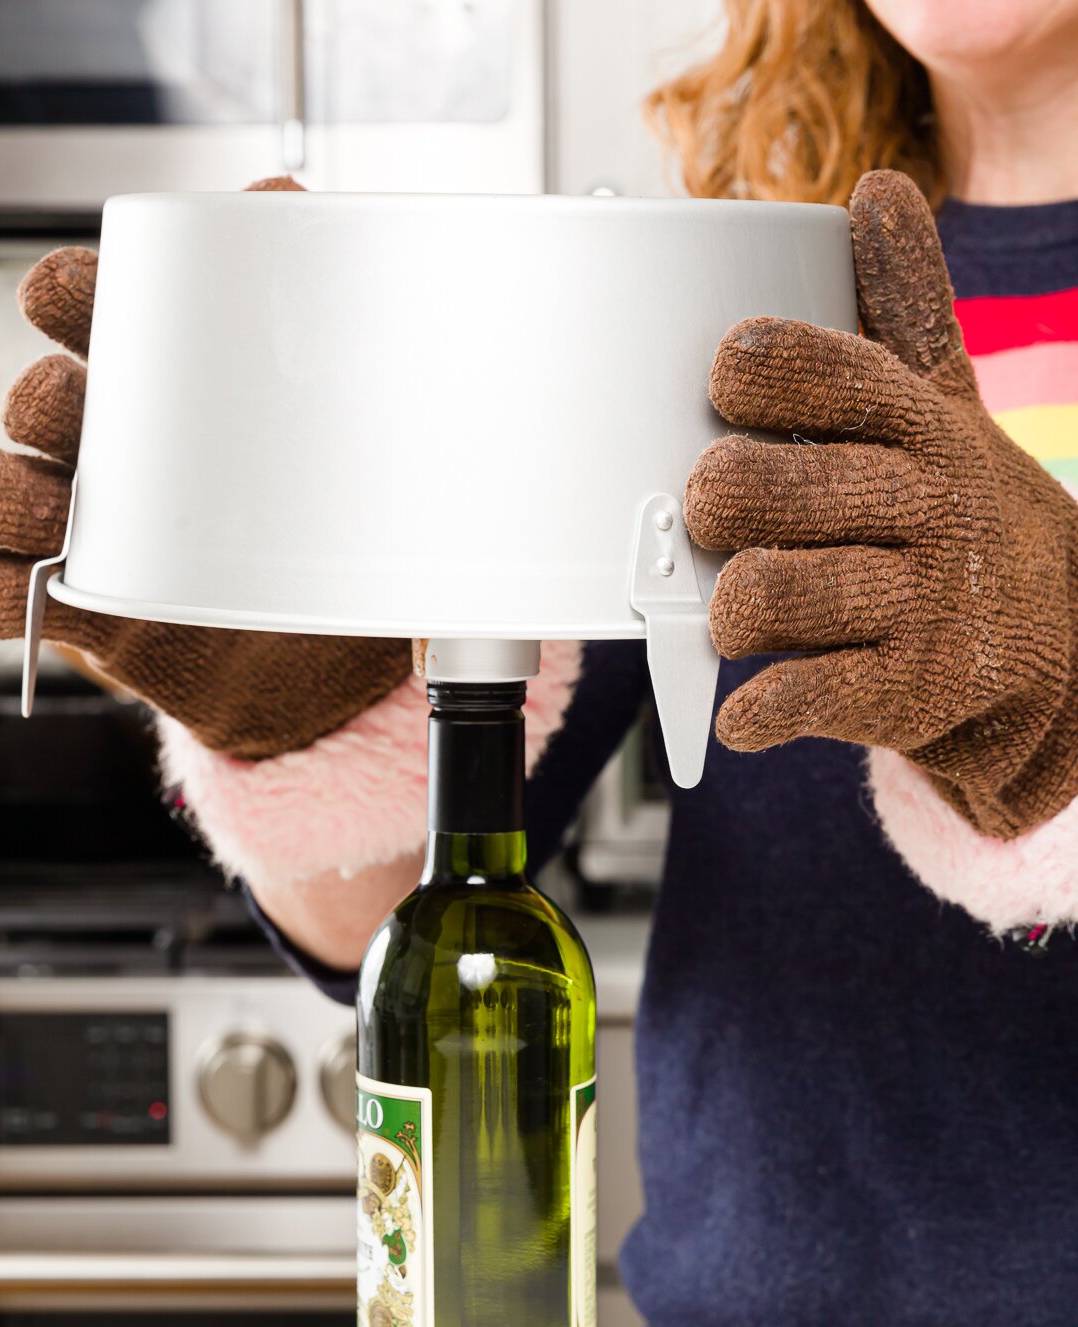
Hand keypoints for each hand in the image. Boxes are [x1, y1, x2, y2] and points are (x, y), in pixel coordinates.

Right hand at [0, 178, 409, 760]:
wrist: (323, 653)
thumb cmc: (317, 526)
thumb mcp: (335, 422)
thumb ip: (312, 305)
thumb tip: (276, 198)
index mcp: (158, 385)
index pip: (81, 308)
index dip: (61, 294)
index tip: (66, 296)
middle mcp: (104, 450)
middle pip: (34, 400)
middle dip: (41, 400)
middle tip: (82, 416)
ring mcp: (75, 532)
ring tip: (56, 517)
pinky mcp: (66, 613)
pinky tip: (21, 594)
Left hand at [685, 170, 1077, 839]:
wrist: (1053, 649)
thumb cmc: (964, 516)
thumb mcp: (946, 410)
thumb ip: (904, 311)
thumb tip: (877, 192)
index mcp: (920, 427)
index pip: (831, 374)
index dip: (761, 371)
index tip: (727, 379)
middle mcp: (922, 507)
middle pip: (773, 488)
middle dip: (719, 498)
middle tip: (710, 511)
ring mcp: (917, 603)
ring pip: (773, 592)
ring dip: (730, 606)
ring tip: (732, 611)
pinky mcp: (906, 689)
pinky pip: (807, 694)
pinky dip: (759, 708)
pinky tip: (741, 709)